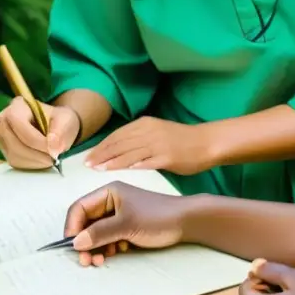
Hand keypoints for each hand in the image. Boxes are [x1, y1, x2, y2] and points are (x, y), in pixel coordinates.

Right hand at [0, 97, 80, 169]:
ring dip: (35, 161)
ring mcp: (2, 136)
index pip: (20, 126)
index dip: (37, 141)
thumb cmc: (58, 120)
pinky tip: (42, 160)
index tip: (53, 150)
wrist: (55, 127)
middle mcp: (4, 120)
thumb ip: (60, 131)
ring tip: (50, 158)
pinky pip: (15, 162)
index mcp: (17, 106)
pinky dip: (31, 165)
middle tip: (54, 157)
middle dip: (37, 154)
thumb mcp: (65, 119)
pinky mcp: (5, 150)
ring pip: (14, 155)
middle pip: (15, 143)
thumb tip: (52, 147)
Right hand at [63, 180, 188, 265]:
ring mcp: (118, 215)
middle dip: (84, 241)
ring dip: (95, 247)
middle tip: (86, 261)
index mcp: (108, 193)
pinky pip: (107, 238)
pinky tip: (116, 253)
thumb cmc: (157, 217)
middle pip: (86, 222)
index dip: (72, 227)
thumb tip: (75, 243)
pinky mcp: (125, 227)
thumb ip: (100, 233)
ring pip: (96, 233)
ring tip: (101, 260)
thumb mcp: (127, 225)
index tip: (72, 247)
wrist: (186, 223)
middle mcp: (110, 202)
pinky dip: (107, 247)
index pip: (79, 208)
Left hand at [85, 117, 211, 174]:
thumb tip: (121, 149)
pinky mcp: (166, 156)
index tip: (89, 156)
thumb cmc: (183, 141)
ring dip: (110, 160)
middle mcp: (148, 131)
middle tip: (87, 164)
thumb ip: (140, 139)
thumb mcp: (157, 132)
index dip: (102, 146)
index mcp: (145, 124)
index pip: (117, 135)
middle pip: (119, 142)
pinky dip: (129, 164)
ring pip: (128, 151)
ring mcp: (157, 143)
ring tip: (96, 168)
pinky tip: (118, 170)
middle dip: (101, 153)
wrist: (207, 142)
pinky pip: (143, 161)